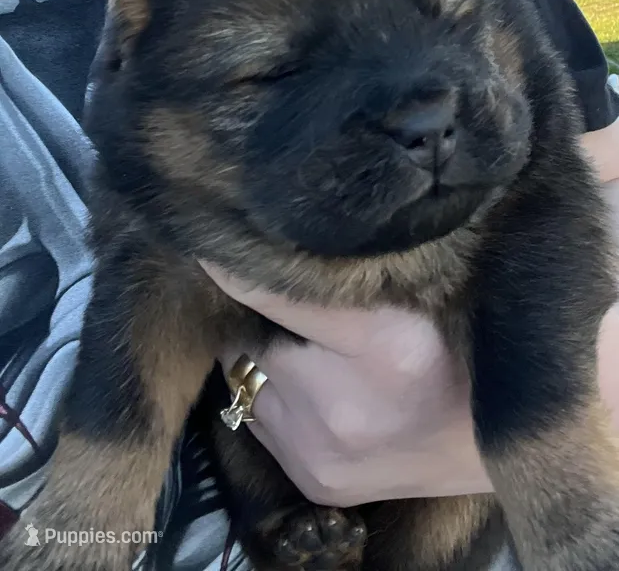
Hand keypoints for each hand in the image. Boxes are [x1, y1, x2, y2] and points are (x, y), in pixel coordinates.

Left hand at [201, 262, 492, 506]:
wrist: (495, 438)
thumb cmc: (464, 345)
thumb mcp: (417, 287)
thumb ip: (350, 265)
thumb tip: (276, 234)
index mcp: (381, 344)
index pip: (269, 292)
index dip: (233, 262)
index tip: (210, 240)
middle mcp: (340, 408)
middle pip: (250, 337)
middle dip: (262, 315)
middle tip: (295, 302)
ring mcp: (321, 455)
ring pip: (248, 380)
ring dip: (264, 359)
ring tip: (310, 348)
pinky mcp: (315, 481)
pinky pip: (261, 419)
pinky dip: (274, 396)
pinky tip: (314, 388)